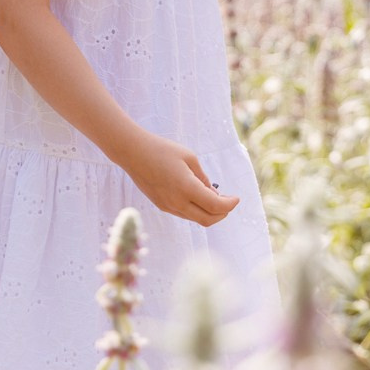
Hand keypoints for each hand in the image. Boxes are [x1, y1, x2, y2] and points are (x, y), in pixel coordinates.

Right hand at [121, 132, 240, 226]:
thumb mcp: (189, 158)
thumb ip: (203, 178)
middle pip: (208, 219)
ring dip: (209, 212)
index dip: (230, 204)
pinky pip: (184, 214)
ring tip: (215, 197)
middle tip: (229, 202)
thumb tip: (213, 193)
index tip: (236, 198)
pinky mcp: (161, 206)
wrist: (133, 153)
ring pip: (196, 219)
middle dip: (223, 213)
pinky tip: (198, 197)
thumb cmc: (163, 150)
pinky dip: (196, 210)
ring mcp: (168, 206)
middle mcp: (177, 202)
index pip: (216, 206)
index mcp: (187, 188)